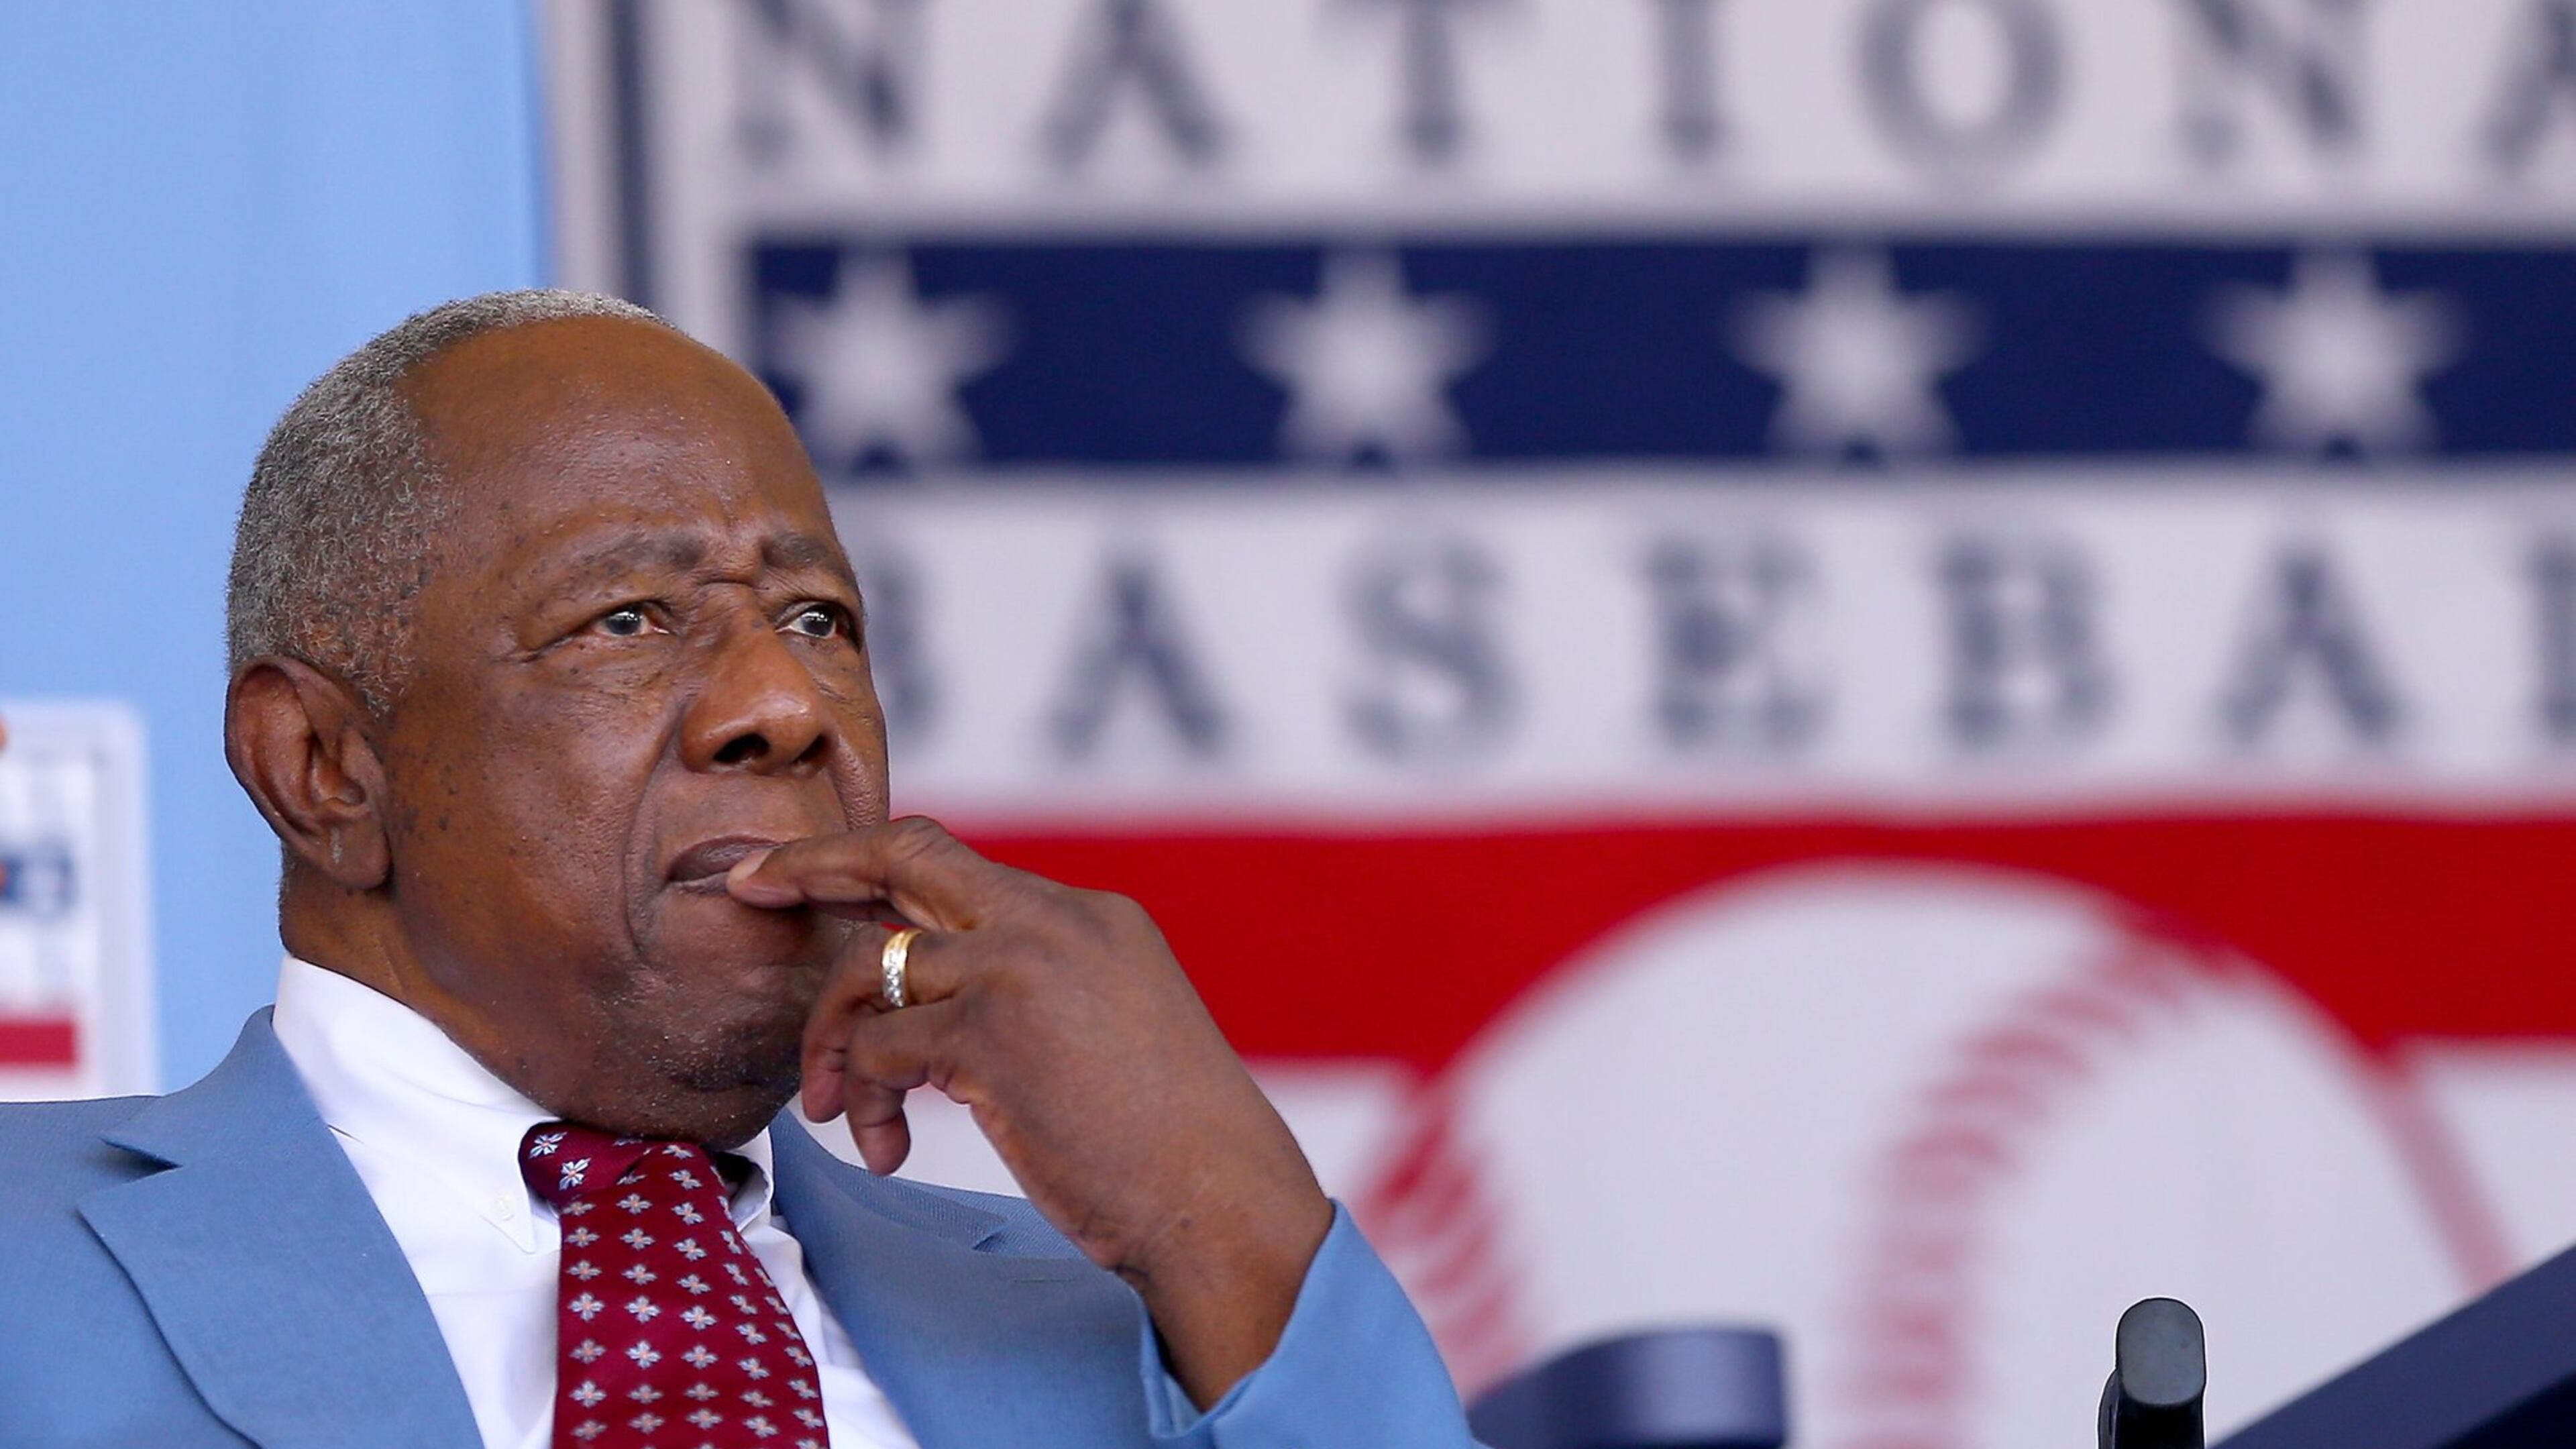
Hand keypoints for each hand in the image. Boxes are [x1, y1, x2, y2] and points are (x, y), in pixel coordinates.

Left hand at [727, 817, 1333, 1405]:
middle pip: (905, 856)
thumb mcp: (1113, 1023)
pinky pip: (879, 1047)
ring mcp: (1019, 969)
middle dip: (814, 862)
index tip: (807, 872)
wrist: (1221, 1203)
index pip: (957, 863)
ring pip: (871, 971)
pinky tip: (890, 1150)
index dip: (873, 860)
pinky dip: (867, 1099)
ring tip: (843, 1113)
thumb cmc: (1171, 1144)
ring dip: (835, 1045)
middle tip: (751, 886)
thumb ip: (1035, 987)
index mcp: (1091, 915)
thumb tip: (927, 997)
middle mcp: (1053, 921)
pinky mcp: (989, 1034)